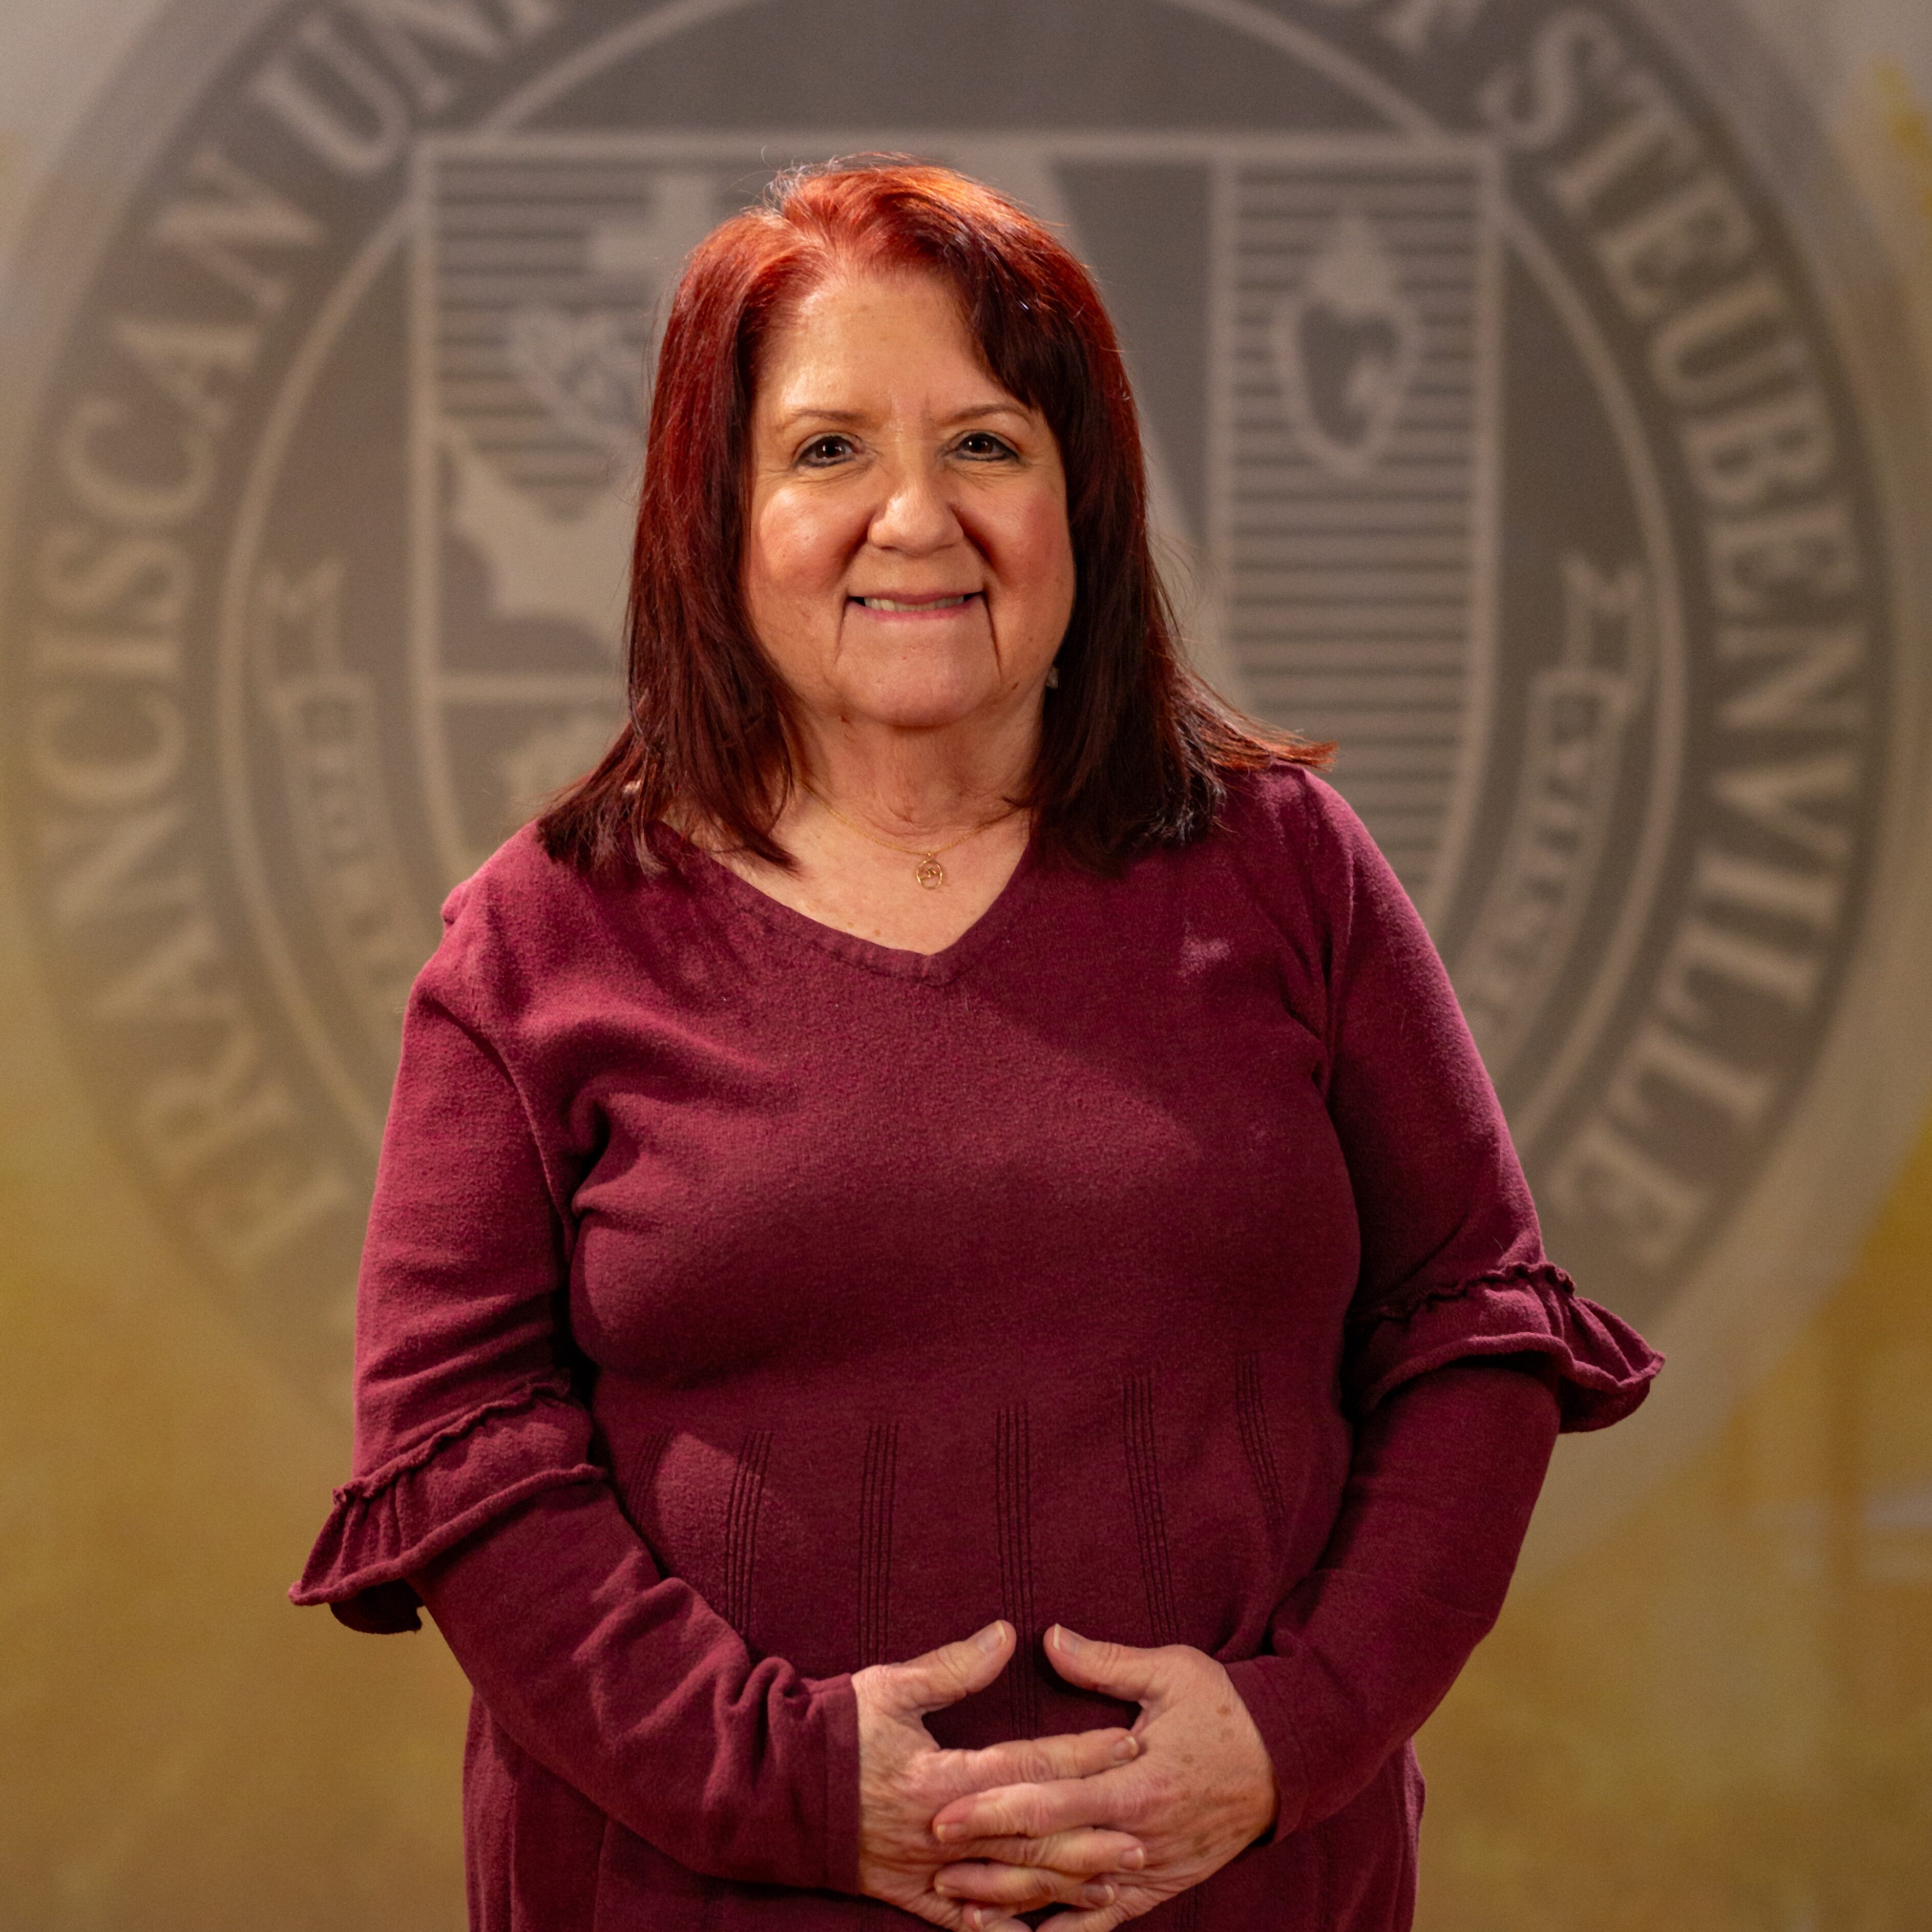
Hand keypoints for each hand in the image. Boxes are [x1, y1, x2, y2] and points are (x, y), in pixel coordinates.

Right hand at [855, 1620, 1150, 1930]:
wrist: (775, 1791)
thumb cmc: (835, 1730)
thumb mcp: (890, 1687)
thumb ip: (952, 1667)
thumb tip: (1007, 1634)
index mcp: (940, 1777)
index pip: (1027, 1764)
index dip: (1080, 1754)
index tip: (1128, 1741)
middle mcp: (942, 1830)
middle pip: (1030, 1835)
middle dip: (1090, 1833)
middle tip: (1144, 1832)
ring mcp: (928, 1870)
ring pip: (1009, 1883)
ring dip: (1064, 1883)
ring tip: (1116, 1882)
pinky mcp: (911, 1895)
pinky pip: (965, 1922)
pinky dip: (1005, 1929)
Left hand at [927, 1626, 1278, 1928]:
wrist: (1287, 1762)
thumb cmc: (1225, 1708)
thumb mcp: (1171, 1672)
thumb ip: (1106, 1662)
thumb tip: (1048, 1637)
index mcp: (1137, 1781)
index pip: (1051, 1800)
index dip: (995, 1807)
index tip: (945, 1809)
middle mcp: (1140, 1835)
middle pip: (1051, 1855)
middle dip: (988, 1858)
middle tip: (931, 1857)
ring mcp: (1149, 1867)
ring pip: (1071, 1896)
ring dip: (1013, 1901)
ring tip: (957, 1901)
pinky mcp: (1159, 1885)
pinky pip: (1106, 1918)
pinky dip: (1065, 1931)